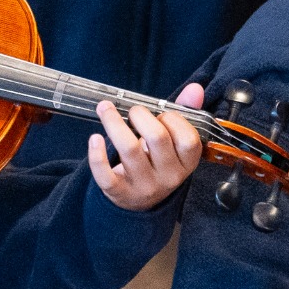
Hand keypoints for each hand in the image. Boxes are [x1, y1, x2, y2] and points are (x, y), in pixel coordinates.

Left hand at [90, 83, 206, 210]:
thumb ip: (185, 114)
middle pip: (157, 138)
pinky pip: (106, 175)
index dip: (174, 119)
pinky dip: (97, 155)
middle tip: (133, 111)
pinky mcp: (120, 192)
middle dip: (141, 115)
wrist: (139, 201)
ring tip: (105, 109)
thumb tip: (194, 88)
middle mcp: (169, 177)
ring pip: (129, 150)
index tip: (161, 115)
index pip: (188, 139)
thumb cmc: (158, 161)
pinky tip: (94, 138)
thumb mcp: (174, 142)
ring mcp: (145, 186)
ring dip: (114, 123)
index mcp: (186, 163)